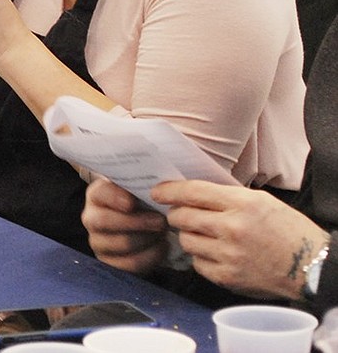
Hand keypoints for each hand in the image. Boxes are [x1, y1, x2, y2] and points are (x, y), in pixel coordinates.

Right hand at [83, 179, 169, 274]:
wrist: (139, 223)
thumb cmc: (140, 201)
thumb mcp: (138, 188)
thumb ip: (142, 184)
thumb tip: (159, 184)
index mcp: (97, 194)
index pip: (99, 193)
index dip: (114, 198)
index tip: (132, 203)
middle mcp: (91, 218)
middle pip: (105, 221)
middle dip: (137, 222)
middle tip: (160, 221)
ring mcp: (98, 242)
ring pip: (122, 244)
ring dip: (147, 239)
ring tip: (162, 232)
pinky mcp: (109, 262)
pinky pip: (130, 263)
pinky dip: (150, 256)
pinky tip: (160, 246)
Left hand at [153, 179, 329, 299]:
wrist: (310, 265)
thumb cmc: (286, 230)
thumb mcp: (260, 201)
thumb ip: (225, 196)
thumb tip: (190, 192)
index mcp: (242, 204)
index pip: (193, 192)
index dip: (170, 190)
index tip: (157, 192)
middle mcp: (232, 228)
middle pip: (182, 217)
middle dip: (176, 214)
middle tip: (180, 215)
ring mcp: (228, 255)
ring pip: (186, 240)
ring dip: (188, 236)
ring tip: (202, 235)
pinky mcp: (227, 277)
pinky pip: (197, 263)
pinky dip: (201, 257)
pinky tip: (214, 253)